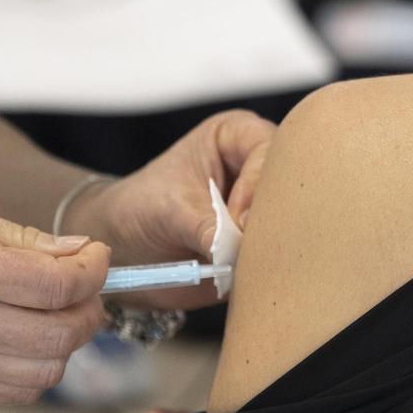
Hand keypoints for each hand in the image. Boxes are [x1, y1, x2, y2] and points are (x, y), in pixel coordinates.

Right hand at [0, 202, 108, 403]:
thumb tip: (80, 251)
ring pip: (47, 370)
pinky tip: (31, 338)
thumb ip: (25, 238)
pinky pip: (20, 391)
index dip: (93, 270)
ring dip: (70, 341)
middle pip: (60, 333)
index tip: (98, 256)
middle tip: (87, 287)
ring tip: (59, 313)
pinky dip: (42, 368)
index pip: (55, 285)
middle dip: (92, 307)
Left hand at [65, 110, 274, 309]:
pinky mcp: (263, 243)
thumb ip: (205, 225)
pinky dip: (269, 267)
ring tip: (244, 263)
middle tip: (249, 244)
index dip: (257, 185)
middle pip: (291, 186)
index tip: (238, 219)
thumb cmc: (137, 210)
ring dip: (273, 244)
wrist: (120, 251)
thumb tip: (235, 250)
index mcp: (237, 137)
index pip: (268, 150)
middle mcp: (257, 168)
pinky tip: (251, 276)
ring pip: (291, 222)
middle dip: (273, 216)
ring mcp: (264, 208)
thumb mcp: (168, 210)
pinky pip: (280, 254)